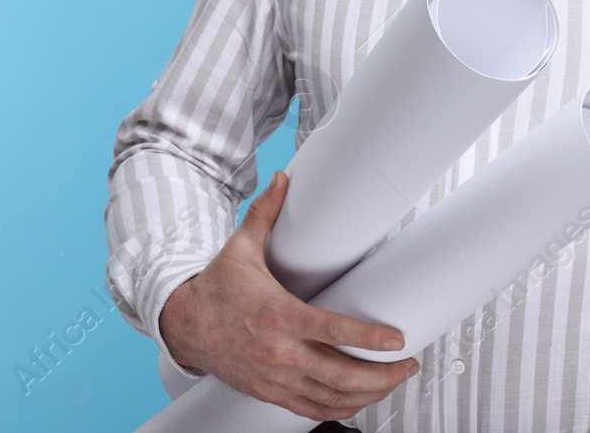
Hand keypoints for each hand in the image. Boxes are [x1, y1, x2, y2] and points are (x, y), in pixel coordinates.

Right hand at [159, 170, 420, 421]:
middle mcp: (278, 352)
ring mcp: (274, 377)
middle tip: (407, 364)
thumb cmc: (216, 288)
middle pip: (339, 375)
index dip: (367, 339)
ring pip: (330, 398)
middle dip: (381, 375)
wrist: (183, 325)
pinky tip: (358, 401)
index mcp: (277, 316)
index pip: (331, 332)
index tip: (396, 340)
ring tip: (393, 382)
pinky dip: (340, 409)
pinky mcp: (269, 392)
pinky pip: (311, 410)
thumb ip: (265, 214)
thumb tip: (282, 179)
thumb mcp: (240, 248)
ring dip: (368, 395)